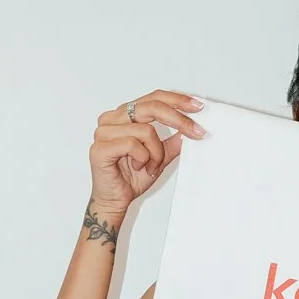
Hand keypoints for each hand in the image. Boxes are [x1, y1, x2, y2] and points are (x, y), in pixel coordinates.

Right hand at [87, 91, 203, 218]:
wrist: (115, 200)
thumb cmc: (131, 177)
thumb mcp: (160, 156)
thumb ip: (173, 140)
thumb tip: (192, 126)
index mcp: (124, 115)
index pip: (153, 97)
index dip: (177, 100)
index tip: (198, 106)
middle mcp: (112, 119)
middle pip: (151, 107)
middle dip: (178, 119)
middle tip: (196, 131)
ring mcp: (103, 132)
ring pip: (146, 130)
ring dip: (156, 152)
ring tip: (151, 166)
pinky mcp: (100, 147)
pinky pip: (132, 144)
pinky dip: (143, 159)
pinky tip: (138, 168)